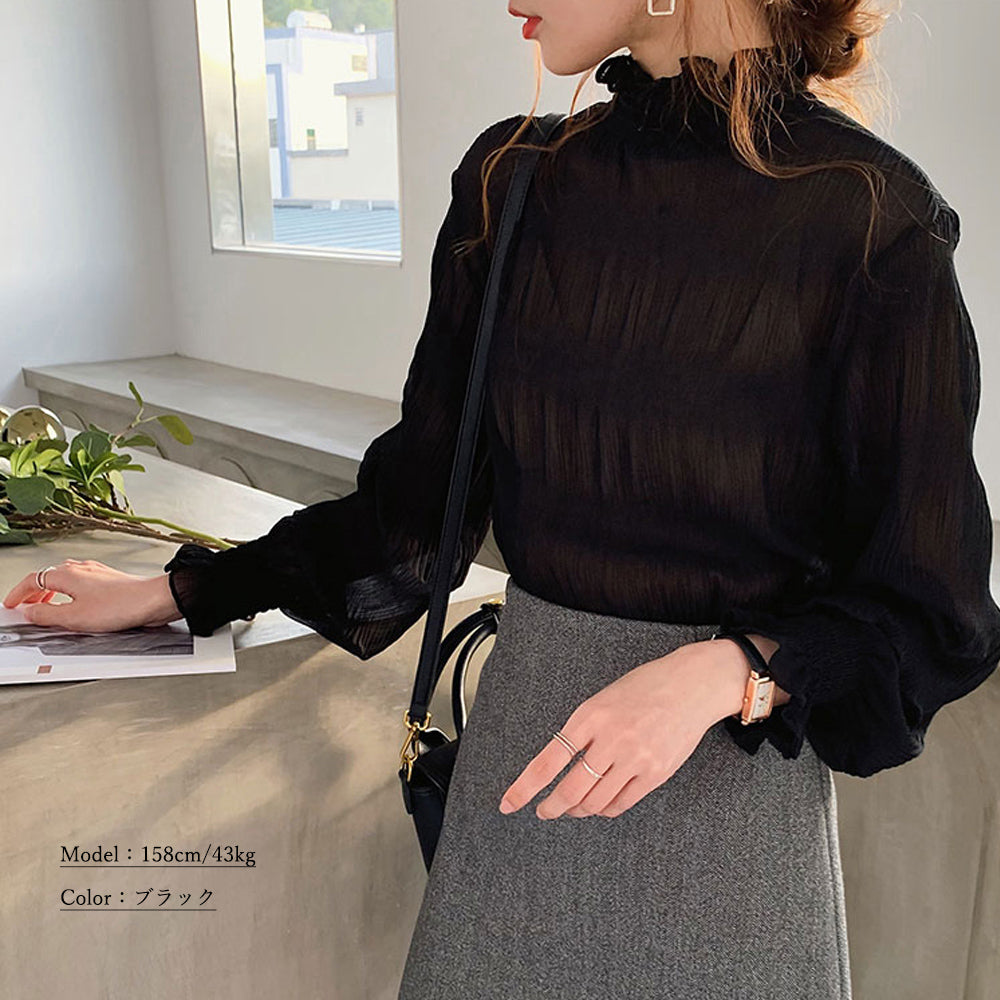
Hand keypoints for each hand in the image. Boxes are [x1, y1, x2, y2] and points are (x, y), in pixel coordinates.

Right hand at [2, 560, 183, 631]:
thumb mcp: (75, 617)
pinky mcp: (110, 581)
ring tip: (47, 607)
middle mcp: (82, 569)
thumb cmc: (121, 605)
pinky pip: (81, 584)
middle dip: (34, 593)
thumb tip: (30, 612)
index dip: (18, 593)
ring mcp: (97, 573)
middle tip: (25, 607)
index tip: (11, 603)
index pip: (33, 579)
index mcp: (67, 574)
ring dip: (51, 593)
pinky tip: (76, 604)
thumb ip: (47, 616)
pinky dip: (69, 593)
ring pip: (65, 579)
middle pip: (48, 577)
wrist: (154, 600)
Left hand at [497, 637, 759, 819]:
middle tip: (543, 811)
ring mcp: (635, 758)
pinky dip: (603, 810)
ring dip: (576, 811)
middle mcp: (610, 739)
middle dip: (550, 808)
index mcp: (589, 716)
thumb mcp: (602, 699)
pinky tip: (598, 805)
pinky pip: (621, 804)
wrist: (691, 685)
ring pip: (595, 802)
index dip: (524, 788)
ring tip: (570, 808)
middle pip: (570, 791)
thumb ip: (582, 731)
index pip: (547, 761)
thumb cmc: (644, 687)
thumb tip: (560, 765)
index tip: (508, 804)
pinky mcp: (656, 773)